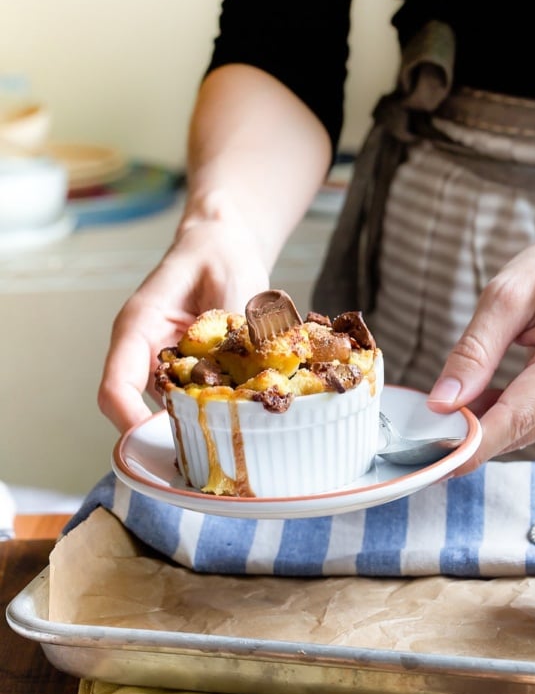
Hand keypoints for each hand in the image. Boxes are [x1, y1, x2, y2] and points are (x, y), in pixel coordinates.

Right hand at [98, 191, 270, 432]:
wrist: (222, 247)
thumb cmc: (220, 255)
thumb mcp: (234, 283)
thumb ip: (239, 328)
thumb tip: (258, 369)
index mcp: (139, 325)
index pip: (116, 386)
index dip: (129, 420)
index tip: (155, 440)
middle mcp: (144, 351)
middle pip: (136, 409)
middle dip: (169, 433)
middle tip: (210, 446)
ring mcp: (163, 364)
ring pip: (168, 409)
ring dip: (196, 422)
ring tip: (237, 425)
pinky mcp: (184, 372)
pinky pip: (191, 400)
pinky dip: (214, 409)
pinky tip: (244, 409)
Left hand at [427, 206, 534, 472]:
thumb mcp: (507, 296)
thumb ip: (474, 353)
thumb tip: (442, 403)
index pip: (514, 420)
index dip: (471, 445)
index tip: (435, 463)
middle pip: (523, 432)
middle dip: (475, 436)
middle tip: (428, 430)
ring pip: (533, 429)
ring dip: (493, 425)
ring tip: (452, 408)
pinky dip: (513, 413)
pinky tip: (483, 399)